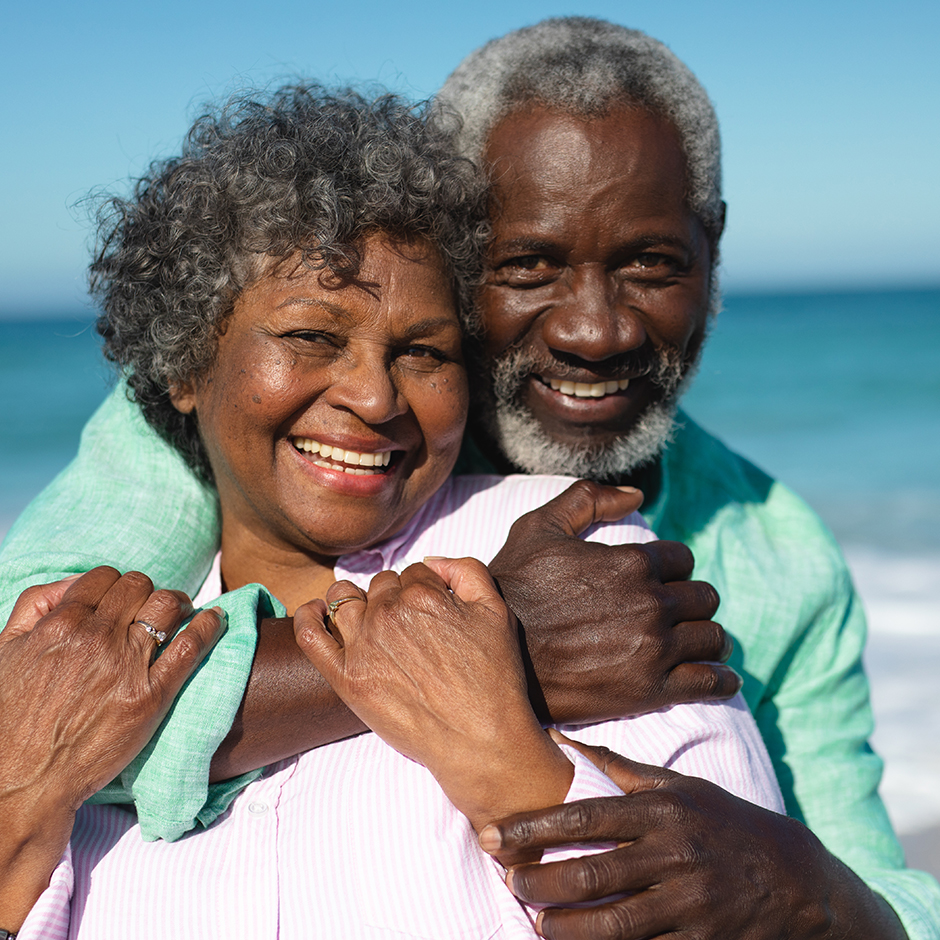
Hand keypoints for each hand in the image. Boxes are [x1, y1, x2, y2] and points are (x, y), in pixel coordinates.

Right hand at [0, 567, 224, 926]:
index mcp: (60, 624)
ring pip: (167, 605)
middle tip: (153, 605)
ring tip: (181, 611)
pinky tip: (215, 620)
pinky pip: (191, 646)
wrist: (20, 782)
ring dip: (178, 603)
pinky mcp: (151, 697)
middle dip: (147, 591)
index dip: (116, 584)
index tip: (123, 598)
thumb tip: (75, 582)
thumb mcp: (5, 650)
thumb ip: (35, 607)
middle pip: (139, 587)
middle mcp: (96, 639)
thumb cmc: (9, 719)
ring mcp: (126, 667)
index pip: (104, 577)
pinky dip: (208, 626)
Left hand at [294, 560, 571, 834]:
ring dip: (355, 601)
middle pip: (380, 585)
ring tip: (370, 620)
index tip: (434, 612)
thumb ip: (467, 571)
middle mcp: (389, 614)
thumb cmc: (494, 680)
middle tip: (412, 628)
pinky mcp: (345, 677)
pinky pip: (309, 634)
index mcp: (424, 594)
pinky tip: (316, 611)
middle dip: (395, 597)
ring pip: (343, 598)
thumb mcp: (496, 611)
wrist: (479, 741)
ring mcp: (362, 645)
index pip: (413, 571)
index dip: (426, 589)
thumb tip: (431, 561)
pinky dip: (308, 616)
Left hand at [481, 734, 905, 939]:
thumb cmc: (724, 822)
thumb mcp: (679, 786)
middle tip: (508, 881)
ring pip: (616, 922)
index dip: (536, 826)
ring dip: (567, 927)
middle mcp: (674, 854)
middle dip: (542, 881)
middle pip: (594, 873)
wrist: (799, 879)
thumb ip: (619, 767)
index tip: (497, 834)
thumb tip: (561, 740)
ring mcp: (690, 902)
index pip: (586, 816)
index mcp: (662, 811)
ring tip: (534, 922)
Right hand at [488, 480, 739, 723]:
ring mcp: (655, 649)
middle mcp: (651, 603)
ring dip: (707, 638)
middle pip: (704, 598)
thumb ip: (588, 499)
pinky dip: (721, 680)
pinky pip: (712, 682)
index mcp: (631, 562)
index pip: (683, 559)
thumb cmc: (513, 589)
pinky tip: (718, 678)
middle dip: (691, 603)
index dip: (672, 568)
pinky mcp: (652, 690)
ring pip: (713, 637)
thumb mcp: (538, 528)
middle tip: (676, 614)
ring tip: (696, 644)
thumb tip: (637, 495)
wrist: (496, 656)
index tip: (660, 582)